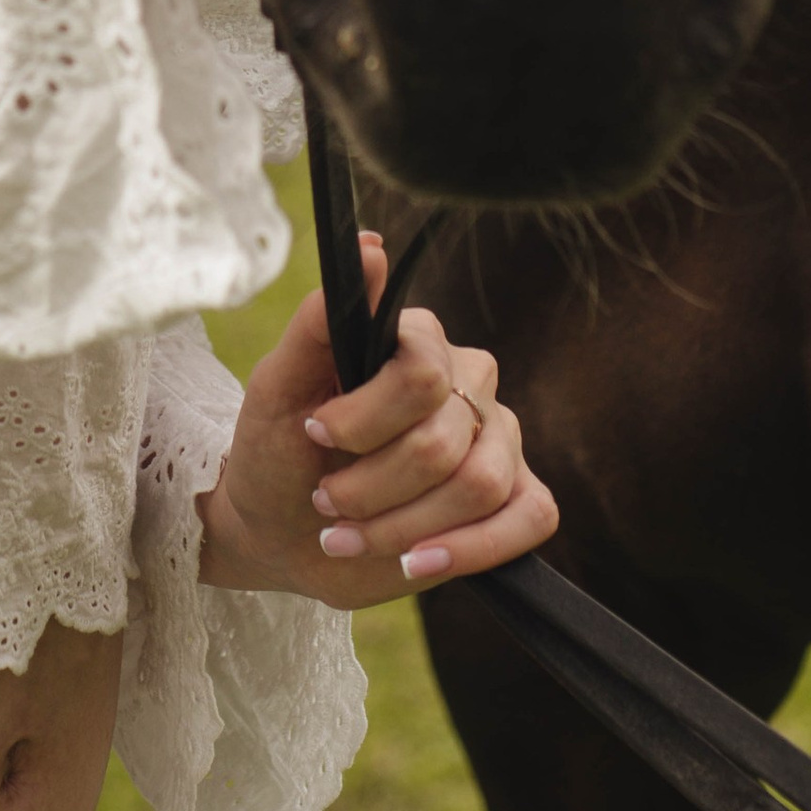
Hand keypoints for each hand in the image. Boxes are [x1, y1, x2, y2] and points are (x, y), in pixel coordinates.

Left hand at [197, 237, 558, 605]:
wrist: (283, 529)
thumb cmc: (280, 449)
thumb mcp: (278, 388)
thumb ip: (319, 320)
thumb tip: (369, 248)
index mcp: (418, 341)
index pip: (421, 372)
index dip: (365, 419)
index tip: (315, 433)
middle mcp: (469, 381)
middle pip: (443, 441)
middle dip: (371, 486)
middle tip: (326, 500)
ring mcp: (500, 440)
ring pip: (481, 486)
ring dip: (402, 525)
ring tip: (350, 534)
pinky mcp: (516, 498)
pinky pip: (531, 519)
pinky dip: (470, 550)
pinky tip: (417, 561)